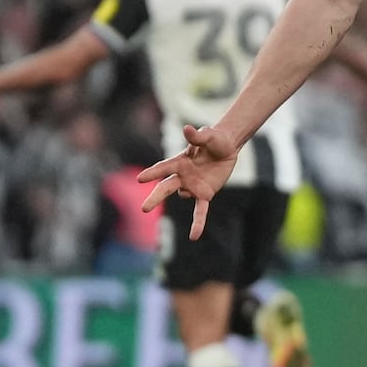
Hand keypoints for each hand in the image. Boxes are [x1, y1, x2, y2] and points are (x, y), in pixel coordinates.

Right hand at [137, 124, 241, 238]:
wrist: (226, 148)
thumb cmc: (214, 139)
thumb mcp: (209, 136)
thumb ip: (198, 136)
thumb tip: (187, 129)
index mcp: (180, 161)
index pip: (164, 167)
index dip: (153, 172)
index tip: (140, 178)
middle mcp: (182, 176)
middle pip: (165, 187)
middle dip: (155, 197)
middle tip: (144, 209)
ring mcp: (192, 186)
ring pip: (182, 195)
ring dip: (189, 193)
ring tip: (202, 185)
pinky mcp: (204, 194)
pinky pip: (200, 211)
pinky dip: (197, 223)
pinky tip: (194, 237)